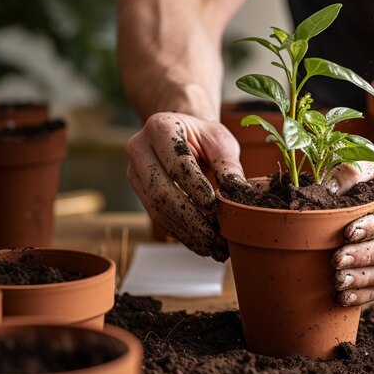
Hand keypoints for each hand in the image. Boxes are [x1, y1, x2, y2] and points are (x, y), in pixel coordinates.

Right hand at [126, 112, 245, 260]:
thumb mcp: (220, 141)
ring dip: (186, 232)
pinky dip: (181, 234)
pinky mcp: (139, 191)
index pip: (176, 161)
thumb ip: (228, 164)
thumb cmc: (204, 136)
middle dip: (191, 218)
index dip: (194, 186)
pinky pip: (158, 218)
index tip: (213, 205)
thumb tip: (239, 192)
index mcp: (160, 127)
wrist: (183, 134)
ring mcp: (135, 172)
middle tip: (216, 237)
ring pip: (157, 209)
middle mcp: (139, 148)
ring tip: (213, 247)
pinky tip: (201, 245)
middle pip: (161, 191)